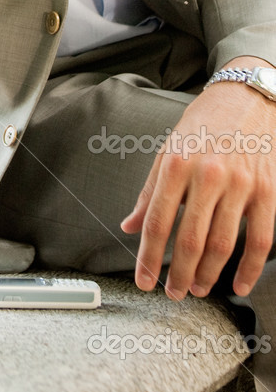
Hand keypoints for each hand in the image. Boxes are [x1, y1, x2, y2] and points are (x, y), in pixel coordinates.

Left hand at [121, 59, 275, 300]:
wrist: (245, 99)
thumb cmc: (202, 125)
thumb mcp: (166, 151)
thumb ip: (149, 192)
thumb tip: (129, 225)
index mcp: (175, 165)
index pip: (156, 221)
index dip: (147, 256)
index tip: (143, 279)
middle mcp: (207, 175)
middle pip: (190, 239)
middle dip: (178, 273)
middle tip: (172, 292)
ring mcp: (241, 184)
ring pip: (223, 244)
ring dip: (209, 274)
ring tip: (198, 289)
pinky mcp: (267, 191)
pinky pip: (260, 239)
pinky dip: (250, 267)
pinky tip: (238, 283)